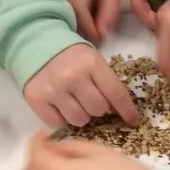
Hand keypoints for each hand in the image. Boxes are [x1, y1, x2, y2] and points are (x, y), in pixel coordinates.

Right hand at [24, 44, 140, 127]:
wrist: (36, 45)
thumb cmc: (71, 56)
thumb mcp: (93, 60)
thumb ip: (107, 82)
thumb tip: (120, 112)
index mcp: (91, 63)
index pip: (116, 93)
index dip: (127, 111)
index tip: (133, 122)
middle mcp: (72, 76)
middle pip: (98, 110)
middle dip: (98, 108)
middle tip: (91, 100)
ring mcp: (53, 89)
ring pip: (79, 120)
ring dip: (81, 115)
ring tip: (75, 102)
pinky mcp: (36, 99)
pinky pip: (58, 123)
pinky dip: (62, 119)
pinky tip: (60, 105)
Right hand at [51, 0, 120, 42]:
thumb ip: (109, 11)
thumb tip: (101, 35)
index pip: (78, 4)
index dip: (87, 25)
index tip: (98, 39)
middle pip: (63, 9)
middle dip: (77, 28)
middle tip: (88, 39)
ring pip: (55, 10)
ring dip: (67, 24)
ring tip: (80, 34)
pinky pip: (51, 7)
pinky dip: (60, 18)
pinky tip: (71, 24)